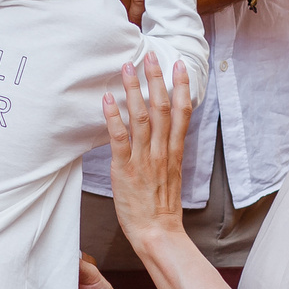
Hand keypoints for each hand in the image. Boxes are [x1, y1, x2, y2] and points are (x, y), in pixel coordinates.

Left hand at [103, 57, 193, 251]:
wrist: (158, 233)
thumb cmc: (162, 207)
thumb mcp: (171, 174)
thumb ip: (168, 152)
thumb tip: (164, 134)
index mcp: (175, 151)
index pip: (182, 112)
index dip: (181, 86)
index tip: (179, 65)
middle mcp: (162, 151)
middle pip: (162, 107)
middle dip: (156, 79)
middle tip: (150, 55)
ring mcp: (144, 159)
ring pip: (141, 117)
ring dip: (133, 90)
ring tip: (126, 67)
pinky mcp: (126, 169)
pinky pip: (119, 139)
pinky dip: (113, 117)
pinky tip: (106, 100)